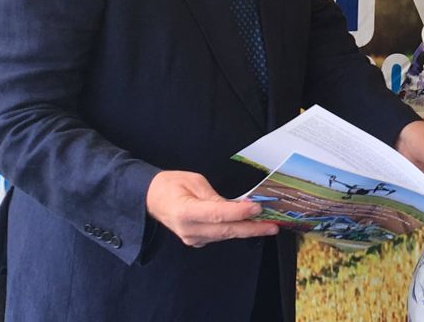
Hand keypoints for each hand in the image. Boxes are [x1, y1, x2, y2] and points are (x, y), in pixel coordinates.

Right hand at [145, 170, 278, 246]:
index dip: (238, 212)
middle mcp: (188, 229)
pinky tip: (249, 226)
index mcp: (184, 211)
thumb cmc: (171, 185)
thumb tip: (236, 206)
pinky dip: (235, 230)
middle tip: (272, 225)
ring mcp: (192, 238)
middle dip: (251, 228)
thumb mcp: (194, 182)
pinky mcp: (196, 241)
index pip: (217, 214)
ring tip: (267, 225)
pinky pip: (219, 236)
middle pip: (225, 230)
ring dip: (246, 230)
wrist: (152, 199)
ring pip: (224, 235)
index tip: (257, 208)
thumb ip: (214, 197)